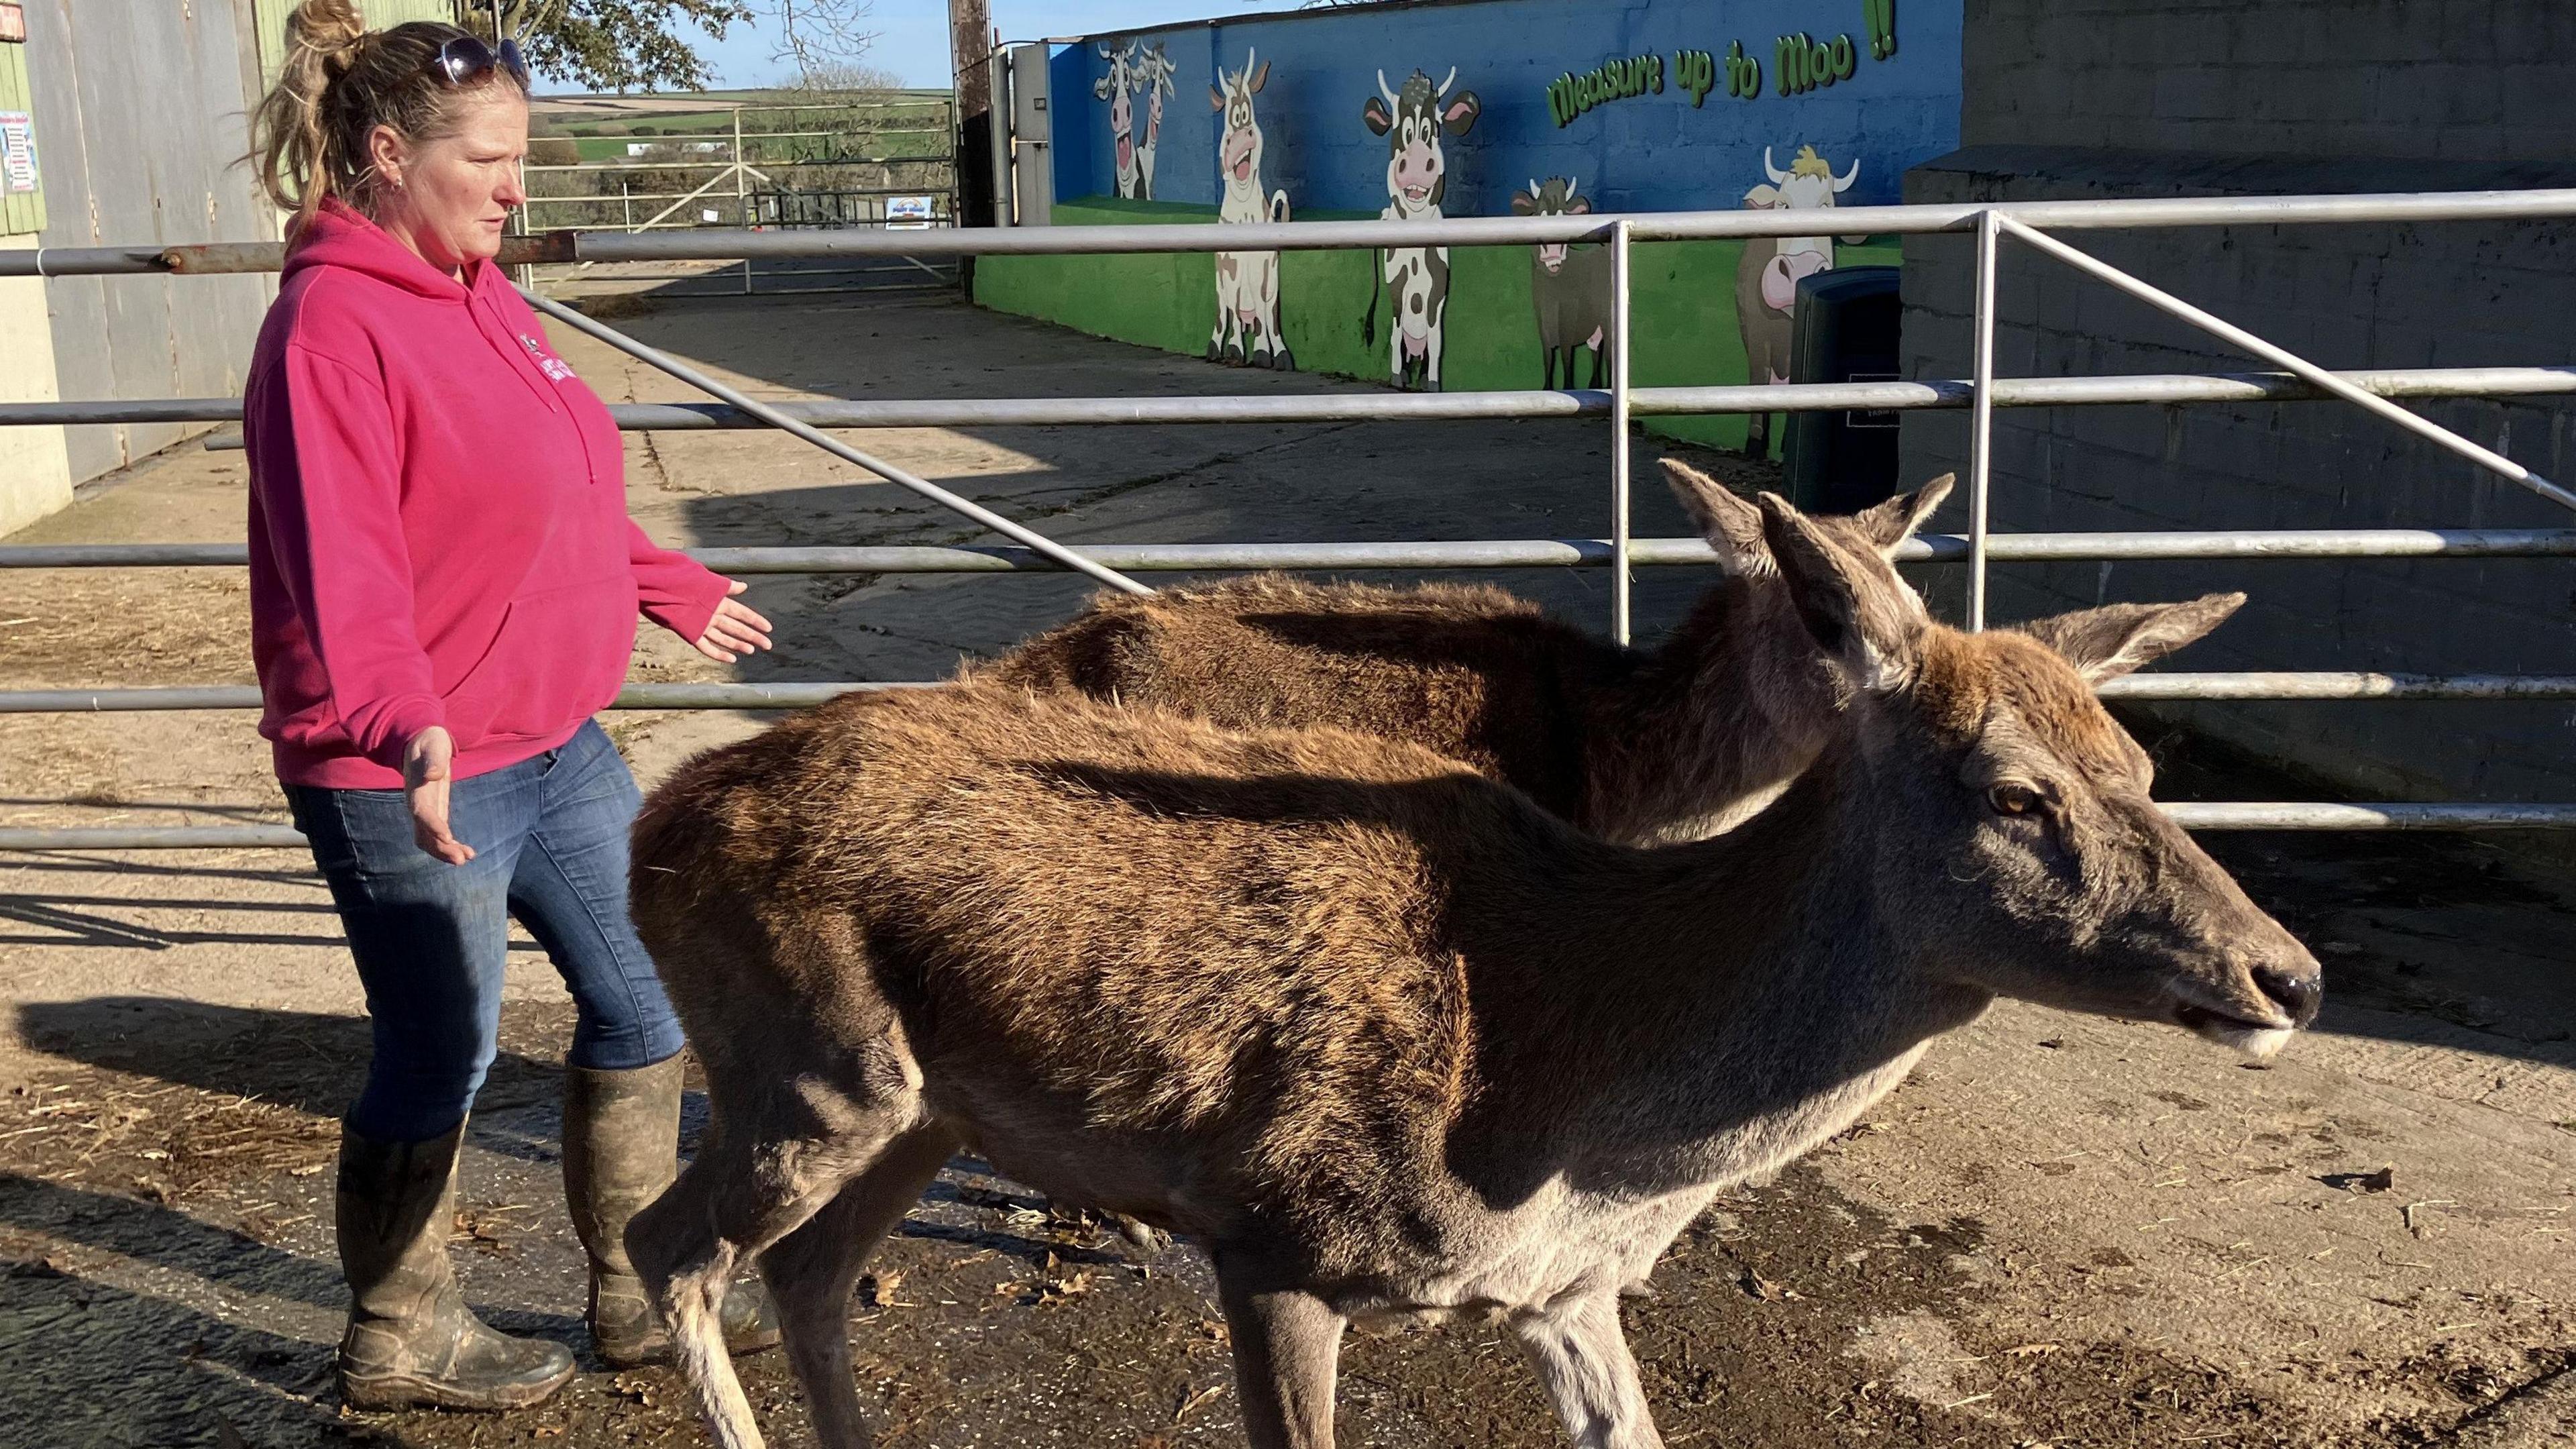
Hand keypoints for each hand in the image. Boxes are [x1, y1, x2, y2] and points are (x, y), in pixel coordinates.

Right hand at [403, 726, 474, 864]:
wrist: (419, 742)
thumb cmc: (428, 741)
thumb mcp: (433, 744)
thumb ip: (433, 759)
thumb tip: (433, 775)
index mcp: (416, 789)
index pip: (421, 811)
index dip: (432, 825)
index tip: (447, 837)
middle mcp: (417, 803)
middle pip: (423, 833)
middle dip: (440, 848)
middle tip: (461, 859)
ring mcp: (424, 810)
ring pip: (429, 839)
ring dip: (446, 852)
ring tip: (467, 858)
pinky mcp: (434, 812)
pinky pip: (438, 835)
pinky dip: (451, 846)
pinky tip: (468, 853)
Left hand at [692, 580, 773, 662]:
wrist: (662, 588)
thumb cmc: (685, 581)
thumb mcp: (710, 582)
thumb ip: (727, 587)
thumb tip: (744, 587)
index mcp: (718, 601)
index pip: (742, 613)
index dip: (756, 620)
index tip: (768, 628)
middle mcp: (712, 614)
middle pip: (737, 627)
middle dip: (753, 636)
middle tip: (767, 645)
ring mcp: (703, 625)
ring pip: (725, 638)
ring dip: (738, 644)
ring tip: (751, 651)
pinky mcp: (692, 634)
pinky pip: (707, 647)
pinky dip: (719, 654)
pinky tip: (731, 659)